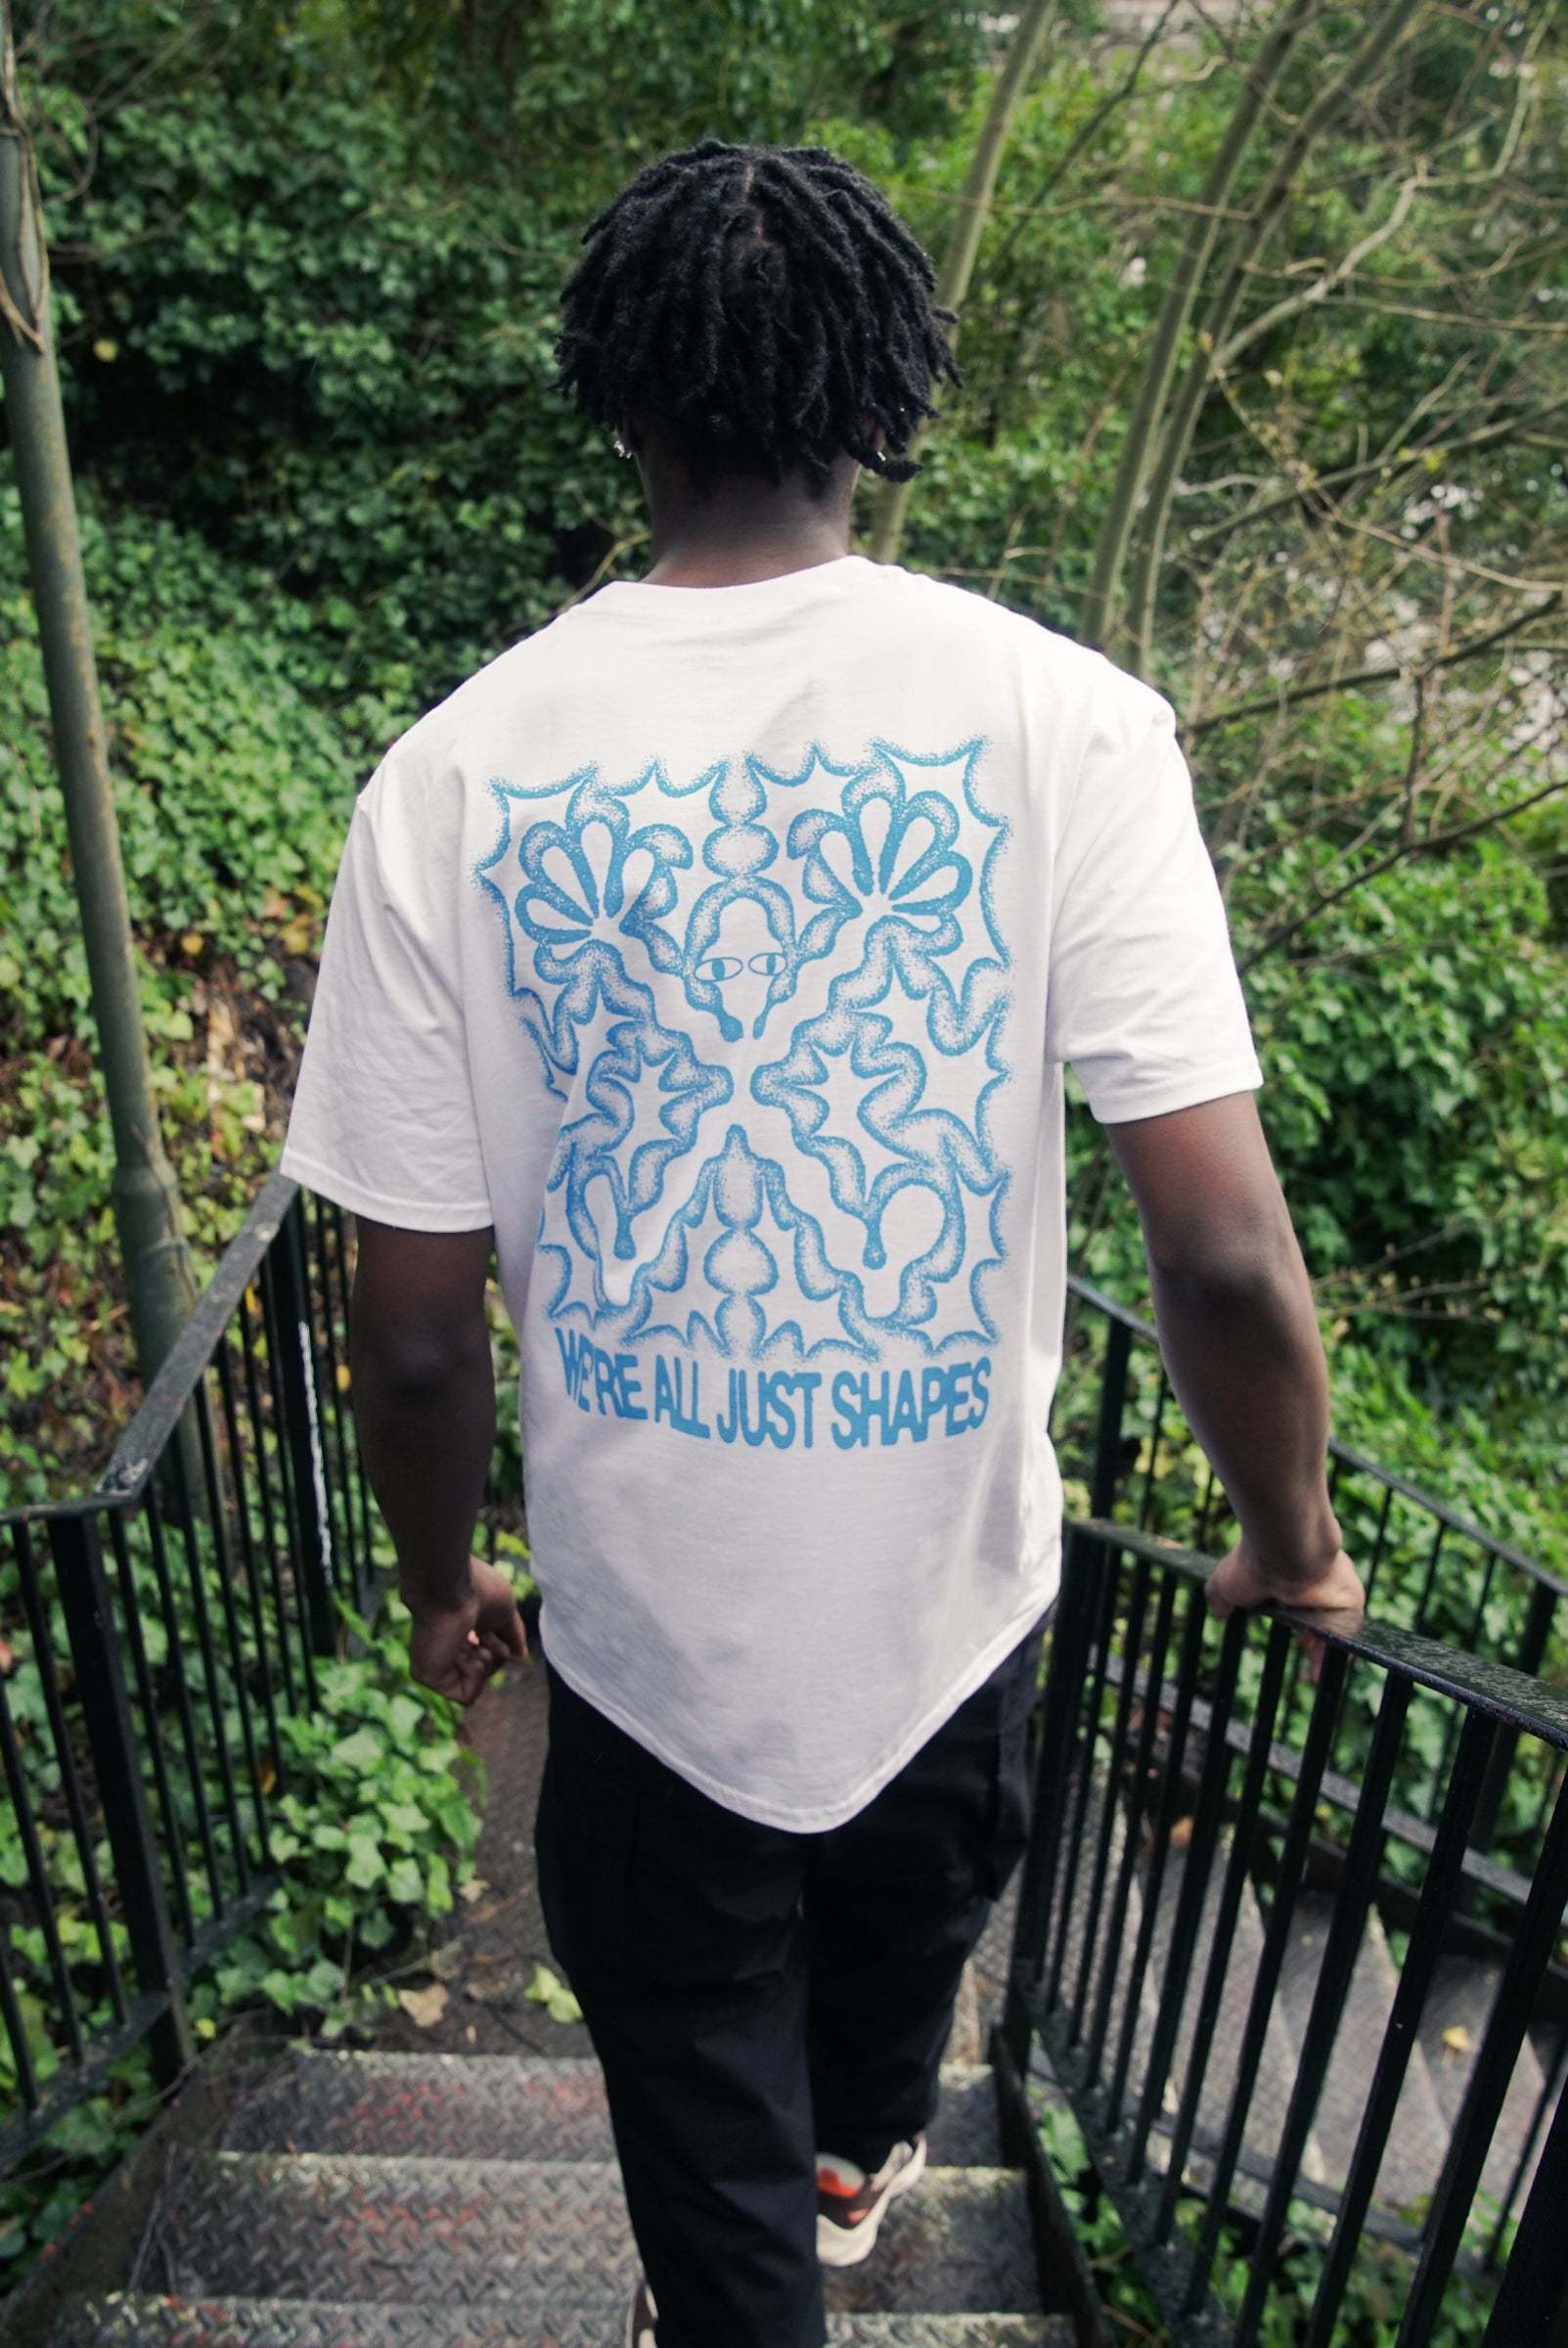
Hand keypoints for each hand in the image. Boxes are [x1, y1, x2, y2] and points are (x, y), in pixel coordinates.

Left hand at [406, 1557, 528, 1705]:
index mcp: (457, 1631)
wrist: (451, 1588)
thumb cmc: (477, 1590)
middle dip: (494, 1654)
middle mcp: (443, 1648)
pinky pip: (465, 1696)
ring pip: (475, 1684)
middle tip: (485, 1636)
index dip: (498, 1646)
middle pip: (483, 1669)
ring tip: (476, 1644)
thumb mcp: (505, 1612)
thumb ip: (513, 1635)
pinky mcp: (428, 1676)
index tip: (489, 1630)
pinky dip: (476, 1679)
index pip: (485, 1653)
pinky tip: (468, 1657)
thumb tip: (520, 1656)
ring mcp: (435, 1662)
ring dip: (485, 1664)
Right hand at [1205, 1536, 1364, 1678]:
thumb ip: (1220, 1595)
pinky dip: (1340, 1650)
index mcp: (1287, 1573)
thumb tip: (1218, 1610)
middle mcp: (1314, 1579)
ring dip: (1325, 1648)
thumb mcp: (1224, 1582)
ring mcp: (1334, 1587)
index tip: (1290, 1641)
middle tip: (1305, 1653)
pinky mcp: (1350, 1598)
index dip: (1293, 1623)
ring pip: (1334, 1624)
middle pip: (1318, 1615)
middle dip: (1312, 1639)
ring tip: (1313, 1672)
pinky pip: (1349, 1630)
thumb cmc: (1252, 1564)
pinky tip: (1326, 1668)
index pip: (1294, 1602)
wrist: (1283, 1551)